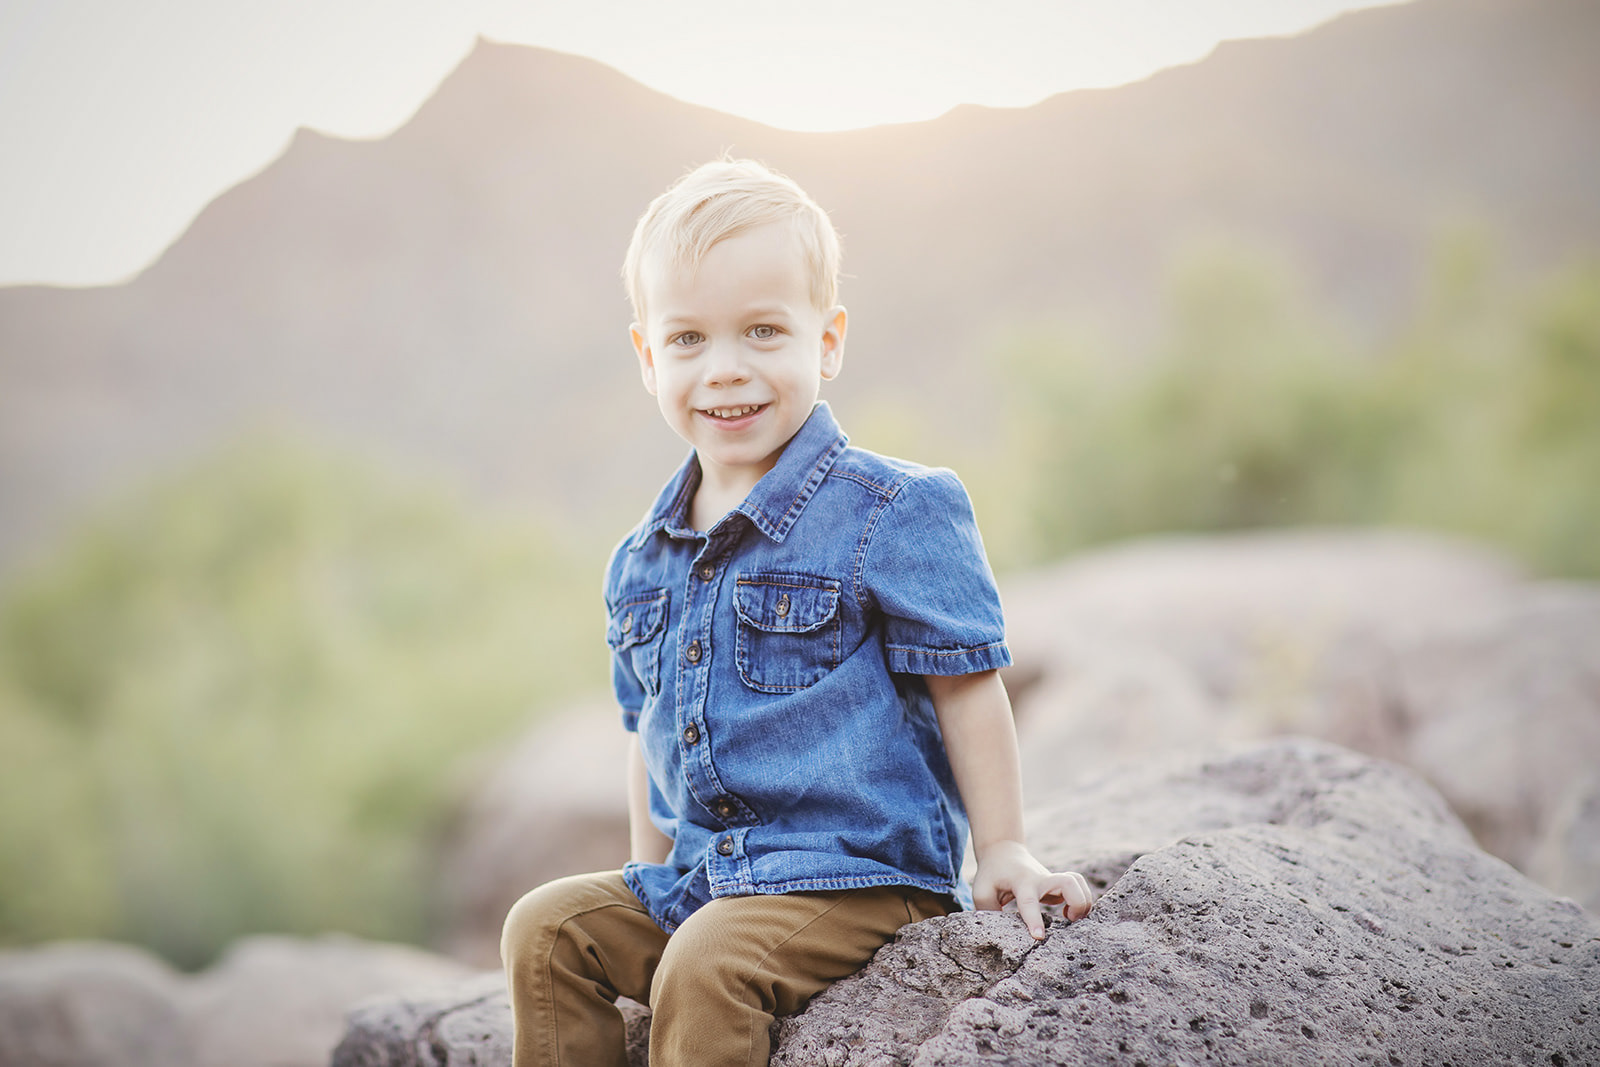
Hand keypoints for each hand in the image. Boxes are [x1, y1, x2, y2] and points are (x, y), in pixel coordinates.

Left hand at [972, 840, 1093, 939]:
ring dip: (1083, 902)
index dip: (1034, 919)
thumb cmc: (992, 875)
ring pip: (1079, 883)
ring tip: (1072, 919)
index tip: (1039, 937)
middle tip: (1070, 920)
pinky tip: (1069, 915)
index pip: (1029, 900)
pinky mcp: (1059, 885)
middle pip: (1068, 883)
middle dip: (1077, 903)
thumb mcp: (982, 891)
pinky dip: (1082, 902)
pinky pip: (1079, 889)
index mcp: (1021, 882)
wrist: (1004, 852)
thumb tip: (1002, 934)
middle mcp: (1041, 879)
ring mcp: (1052, 880)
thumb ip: (989, 912)